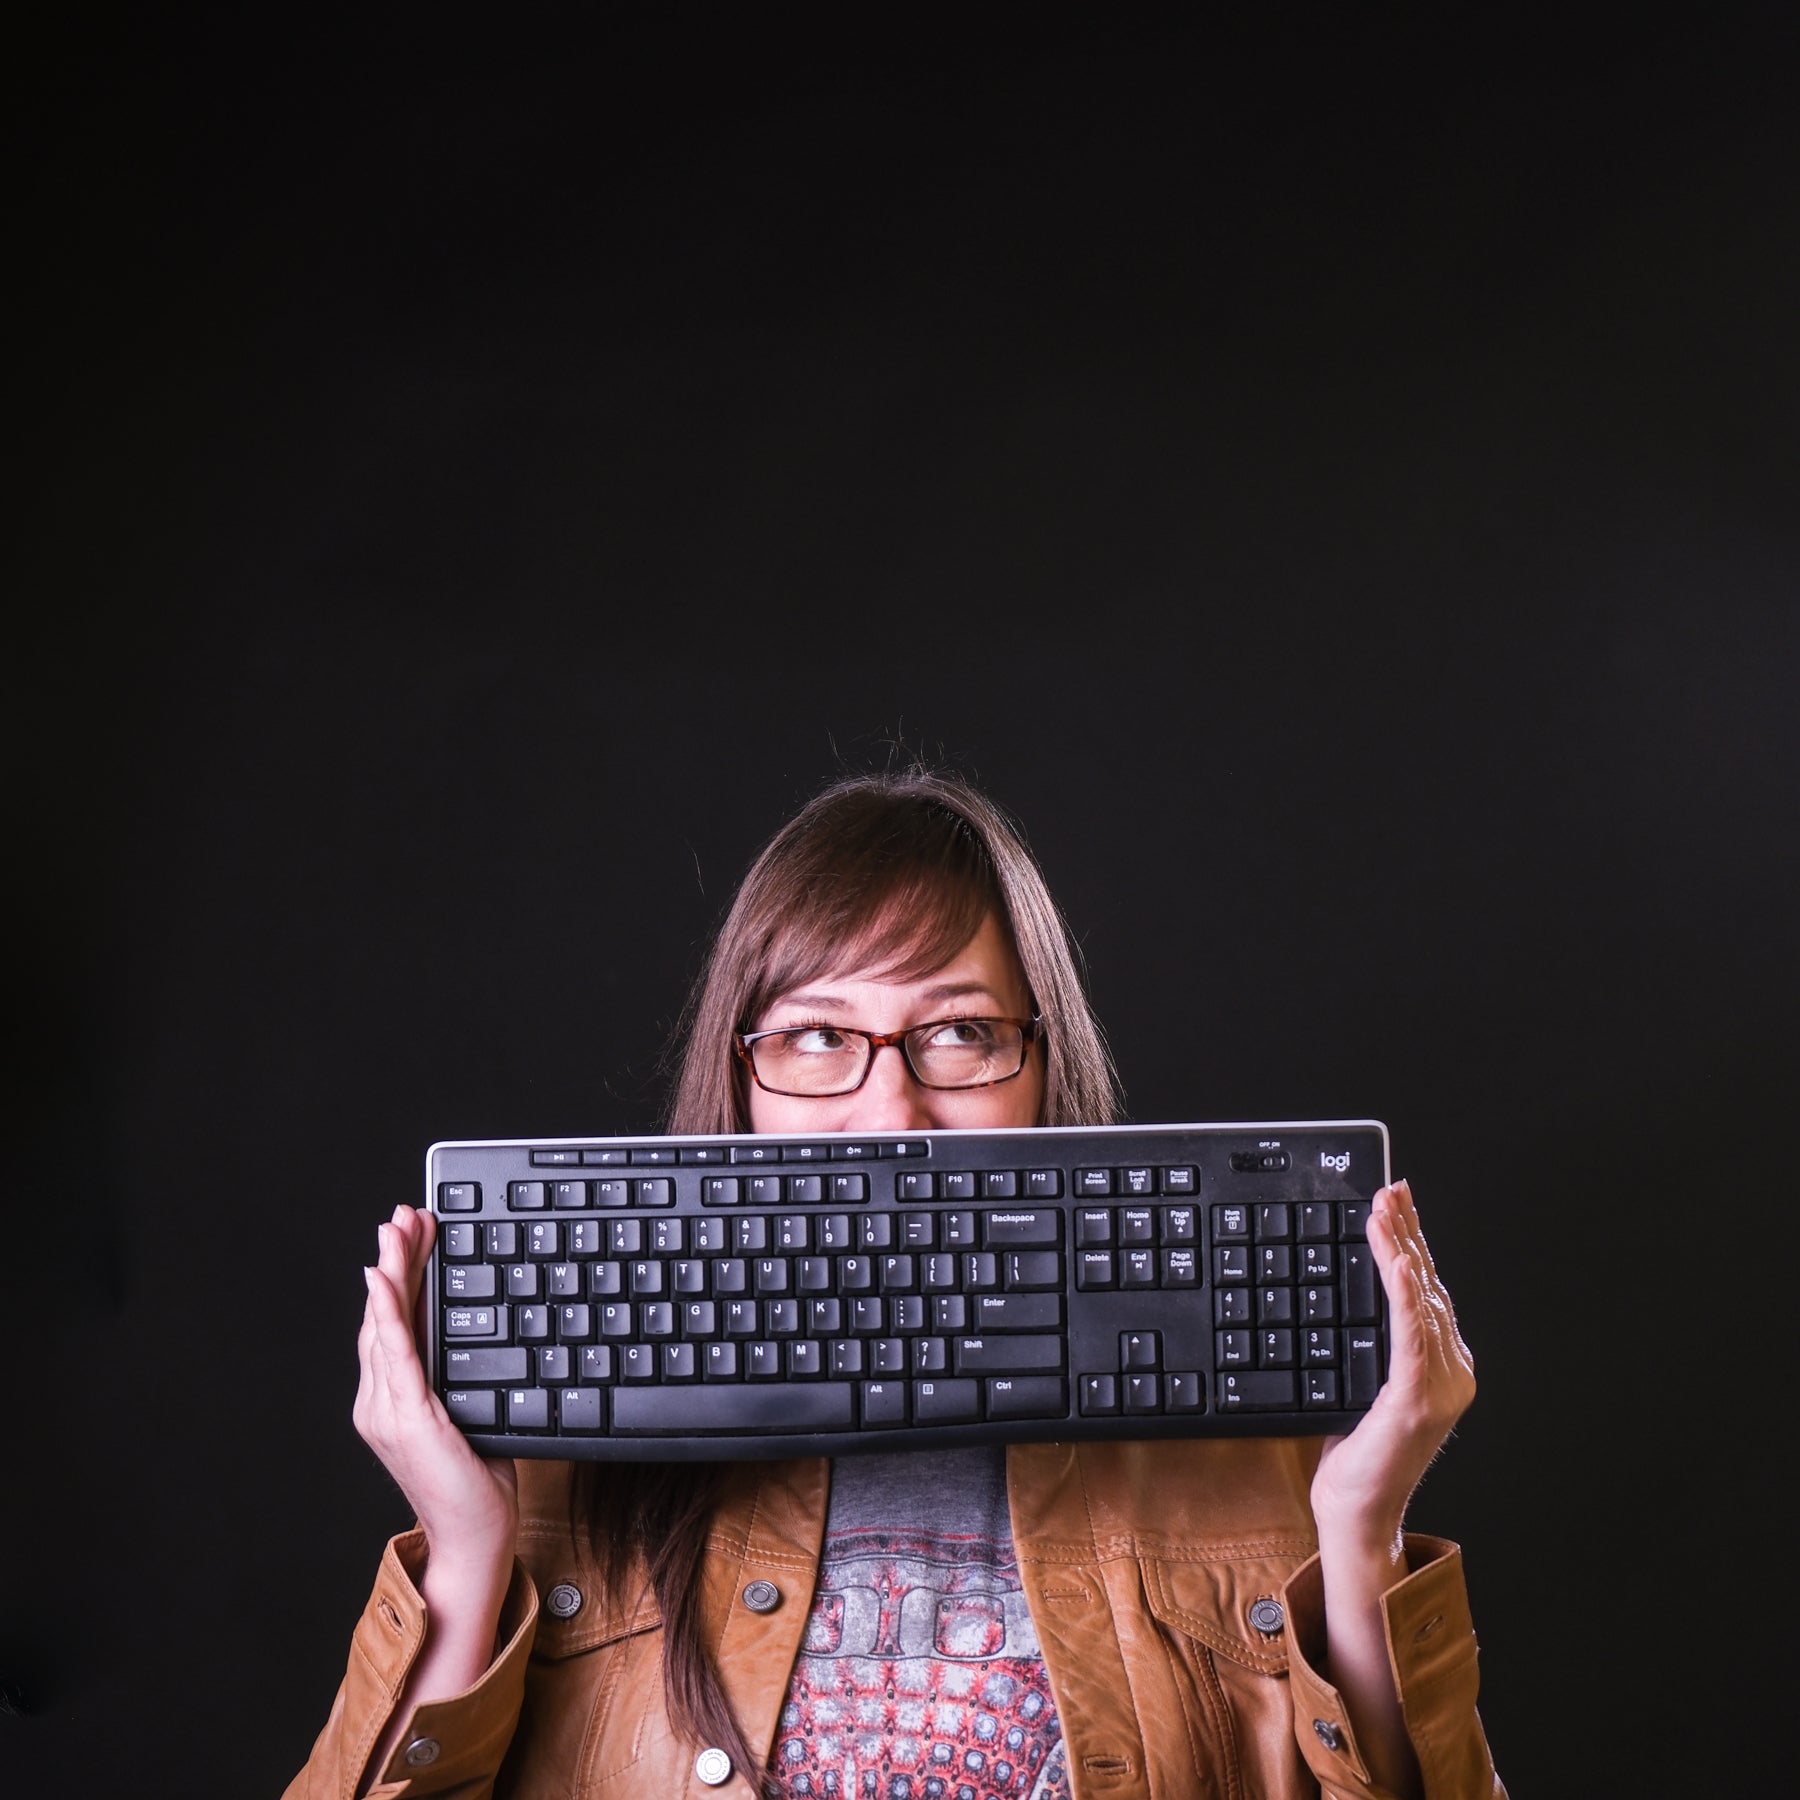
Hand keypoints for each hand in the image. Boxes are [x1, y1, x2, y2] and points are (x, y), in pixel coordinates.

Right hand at [353, 1205, 517, 1574]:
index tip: (412, 1231)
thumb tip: (477, 1329)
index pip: (394, 1322)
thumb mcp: (471, 1411)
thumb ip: (459, 1374)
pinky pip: (395, 1357)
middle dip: (395, 1258)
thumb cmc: (477, 1482)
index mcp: (393, 1399)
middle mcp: (380, 1402)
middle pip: (383, 1315)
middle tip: (404, 1213)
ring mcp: (387, 1411)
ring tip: (398, 1228)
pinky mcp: (406, 1420)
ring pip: (384, 1326)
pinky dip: (388, 1314)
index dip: (400, 1273)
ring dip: (390, 1271)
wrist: (474, 1540)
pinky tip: (384, 1283)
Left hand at [1310, 1179, 1475, 1543]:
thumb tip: (1351, 1288)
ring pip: (1421, 1301)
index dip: (1412, 1242)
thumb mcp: (1360, 1379)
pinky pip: (1412, 1335)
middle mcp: (1452, 1371)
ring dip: (1400, 1249)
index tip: (1396, 1202)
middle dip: (1408, 1232)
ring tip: (1385, 1209)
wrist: (1356, 1511)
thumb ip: (1370, 1340)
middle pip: (1428, 1286)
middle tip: (1391, 1188)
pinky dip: (1407, 1295)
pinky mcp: (1418, 1400)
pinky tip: (1400, 1263)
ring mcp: (1441, 1387)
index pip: (1427, 1289)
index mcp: (1441, 1365)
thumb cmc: (1353, 1451)